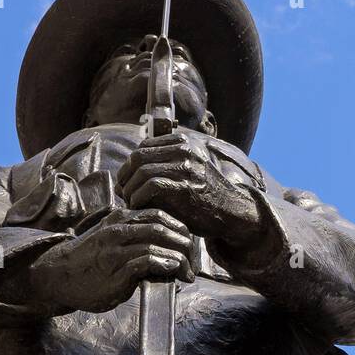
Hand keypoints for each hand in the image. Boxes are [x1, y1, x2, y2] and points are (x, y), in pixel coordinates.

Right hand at [26, 207, 194, 313]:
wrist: (59, 275)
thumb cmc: (90, 259)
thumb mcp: (111, 237)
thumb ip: (135, 234)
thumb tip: (166, 242)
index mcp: (120, 218)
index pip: (160, 215)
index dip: (180, 229)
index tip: (190, 245)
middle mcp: (118, 230)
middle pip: (162, 227)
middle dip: (184, 244)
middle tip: (194, 260)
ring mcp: (115, 250)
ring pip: (156, 243)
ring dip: (178, 258)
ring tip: (188, 271)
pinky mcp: (115, 271)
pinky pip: (145, 262)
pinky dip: (164, 264)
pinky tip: (173, 270)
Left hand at [116, 130, 262, 247]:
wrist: (233, 211)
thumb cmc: (205, 196)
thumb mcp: (188, 171)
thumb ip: (165, 165)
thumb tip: (127, 173)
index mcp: (184, 143)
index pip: (143, 146)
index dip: (129, 165)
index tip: (125, 181)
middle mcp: (185, 150)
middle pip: (138, 157)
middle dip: (125, 176)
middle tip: (122, 193)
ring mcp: (185, 167)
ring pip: (142, 171)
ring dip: (130, 189)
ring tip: (130, 203)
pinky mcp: (184, 186)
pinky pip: (150, 186)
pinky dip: (138, 197)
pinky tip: (138, 207)